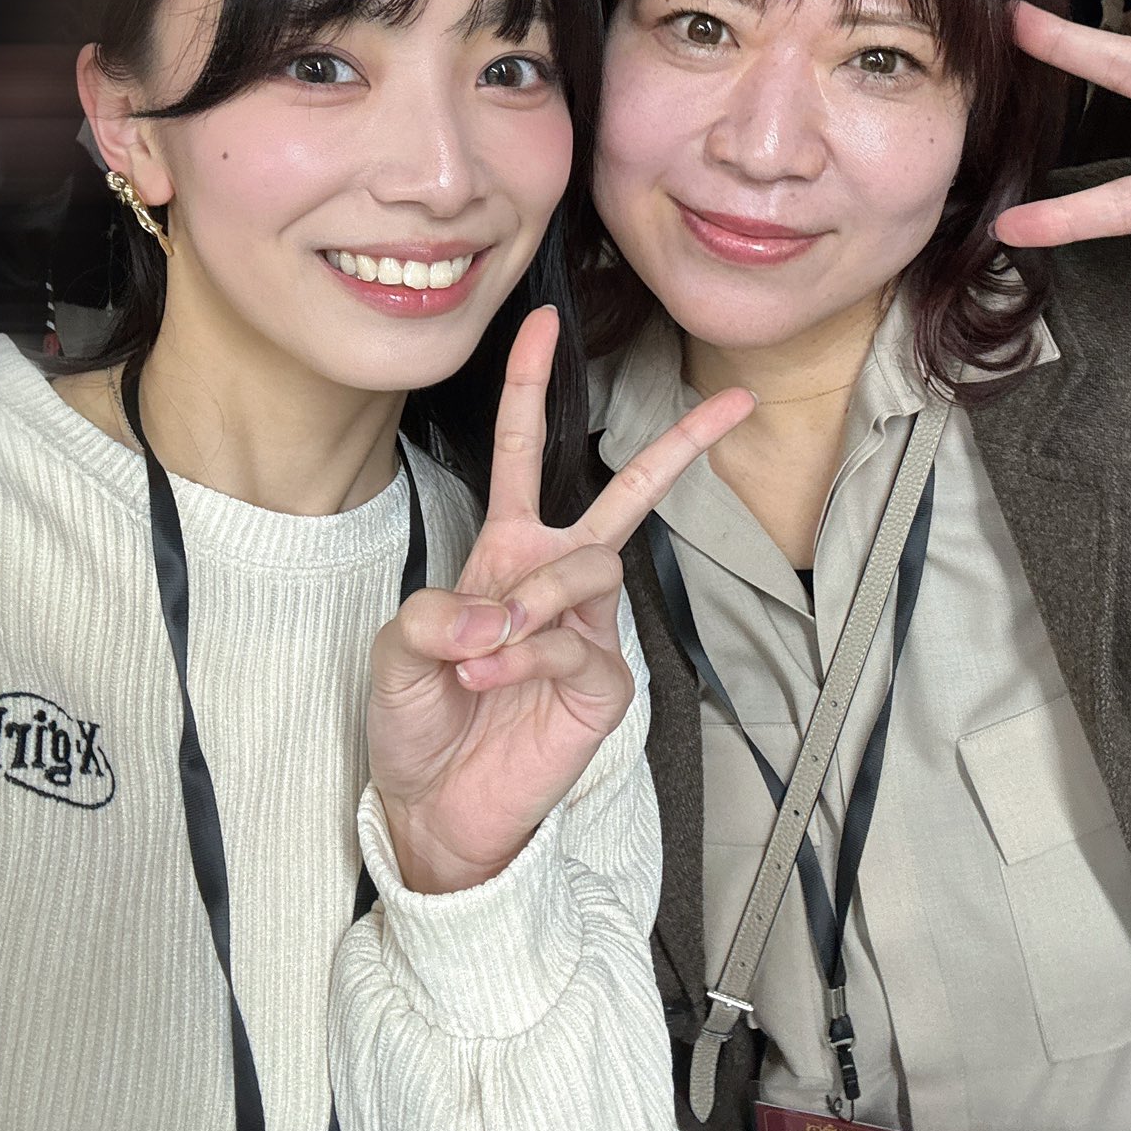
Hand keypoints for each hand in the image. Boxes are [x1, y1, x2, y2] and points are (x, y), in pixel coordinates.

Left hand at [366, 306, 753, 892]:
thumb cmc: (419, 719)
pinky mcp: (603, 682)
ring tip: (482, 648)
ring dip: (532, 600)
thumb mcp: (395, 652)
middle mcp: (553, 577)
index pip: (520, 453)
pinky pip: (577, 643)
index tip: (541, 323)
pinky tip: (491, 677)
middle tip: (735, 404)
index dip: (528, 387)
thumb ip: (432, 614)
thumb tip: (494, 609)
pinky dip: (526, 655)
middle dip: (680, 447)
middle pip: (628, 495)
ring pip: (589, 568)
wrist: (434, 807)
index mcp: (504, 550)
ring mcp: (586, 628)